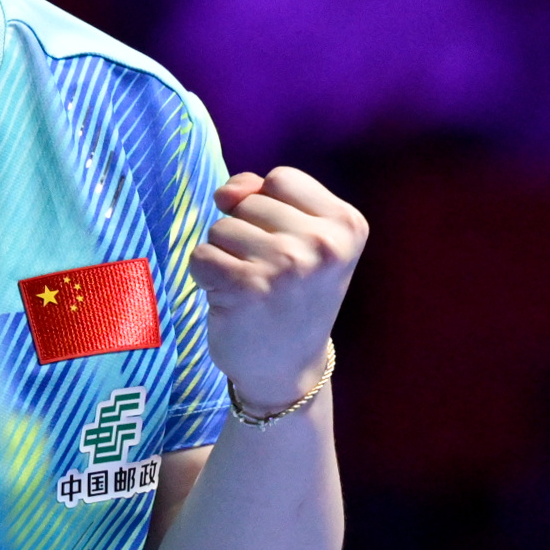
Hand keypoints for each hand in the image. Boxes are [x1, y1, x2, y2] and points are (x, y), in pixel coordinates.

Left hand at [190, 166, 366, 408]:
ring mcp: (286, 264)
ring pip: (222, 227)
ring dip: (225, 255)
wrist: (289, 370)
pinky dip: (205, 275)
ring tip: (251, 287)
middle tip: (270, 275)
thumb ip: (264, 197)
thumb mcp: (301, 239)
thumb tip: (226, 192)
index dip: (269, 208)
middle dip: (246, 234)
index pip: (281, 178)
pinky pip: (201, 254)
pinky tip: (229, 298)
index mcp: (348, 224)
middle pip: (249, 201)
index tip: (286, 246)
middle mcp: (323, 243)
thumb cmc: (293, 298)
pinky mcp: (247, 286)